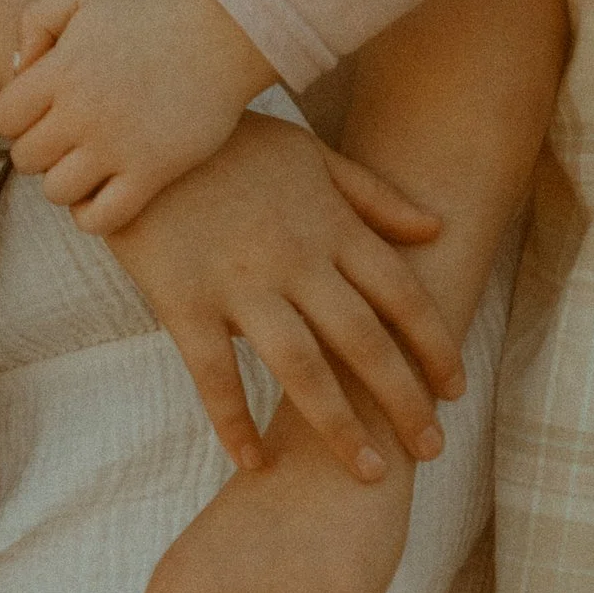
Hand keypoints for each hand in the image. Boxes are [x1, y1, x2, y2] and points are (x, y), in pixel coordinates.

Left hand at [0, 0, 271, 228]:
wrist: (222, 34)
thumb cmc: (150, 14)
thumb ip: (35, 21)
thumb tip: (16, 70)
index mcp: (61, 70)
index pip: (4, 119)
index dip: (17, 118)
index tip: (43, 111)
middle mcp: (82, 111)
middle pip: (26, 159)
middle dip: (39, 150)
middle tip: (66, 137)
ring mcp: (117, 146)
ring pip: (56, 192)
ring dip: (64, 182)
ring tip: (86, 163)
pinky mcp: (152, 172)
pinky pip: (101, 219)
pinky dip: (92, 214)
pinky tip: (104, 190)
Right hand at [104, 112, 456, 484]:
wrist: (137, 118)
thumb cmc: (228, 139)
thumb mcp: (308, 153)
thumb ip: (371, 195)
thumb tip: (436, 228)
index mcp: (329, 224)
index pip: (401, 294)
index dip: (435, 346)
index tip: (456, 389)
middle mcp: (295, 259)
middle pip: (365, 342)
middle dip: (406, 401)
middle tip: (432, 450)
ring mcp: (239, 283)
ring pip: (302, 370)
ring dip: (341, 428)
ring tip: (370, 474)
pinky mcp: (184, 299)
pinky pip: (214, 375)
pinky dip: (234, 423)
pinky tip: (253, 463)